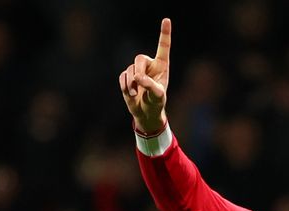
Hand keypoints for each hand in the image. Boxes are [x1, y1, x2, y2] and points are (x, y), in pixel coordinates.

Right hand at [119, 18, 171, 132]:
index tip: (166, 20)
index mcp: (162, 66)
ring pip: (130, 70)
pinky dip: (125, 86)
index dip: (164, 33)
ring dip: (132, 84)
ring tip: (137, 94)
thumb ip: (150, 85)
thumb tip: (138, 78)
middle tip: (139, 82)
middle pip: (139, 58)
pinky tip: (131, 94)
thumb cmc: (156, 103)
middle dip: (138, 71)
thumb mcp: (158, 96)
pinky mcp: (127, 76)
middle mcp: (149, 65)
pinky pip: (122, 77)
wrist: (146, 112)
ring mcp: (137, 70)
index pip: (163, 47)